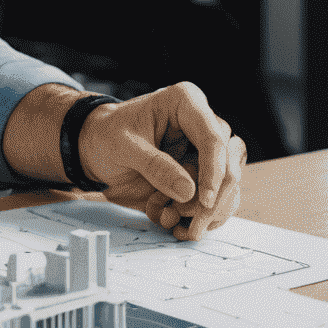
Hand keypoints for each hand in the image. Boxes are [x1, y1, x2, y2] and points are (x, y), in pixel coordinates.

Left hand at [76, 83, 245, 239]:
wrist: (97, 148)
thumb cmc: (108, 135)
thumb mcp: (123, 146)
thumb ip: (154, 166)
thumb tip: (189, 191)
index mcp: (185, 103)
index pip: (213, 138)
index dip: (214, 171)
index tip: (203, 200)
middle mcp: (203, 125)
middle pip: (230, 165)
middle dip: (211, 199)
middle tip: (189, 222)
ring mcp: (206, 151)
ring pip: (229, 188)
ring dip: (204, 212)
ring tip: (169, 218)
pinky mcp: (204, 174)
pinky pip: (218, 200)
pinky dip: (201, 218)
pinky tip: (177, 224)